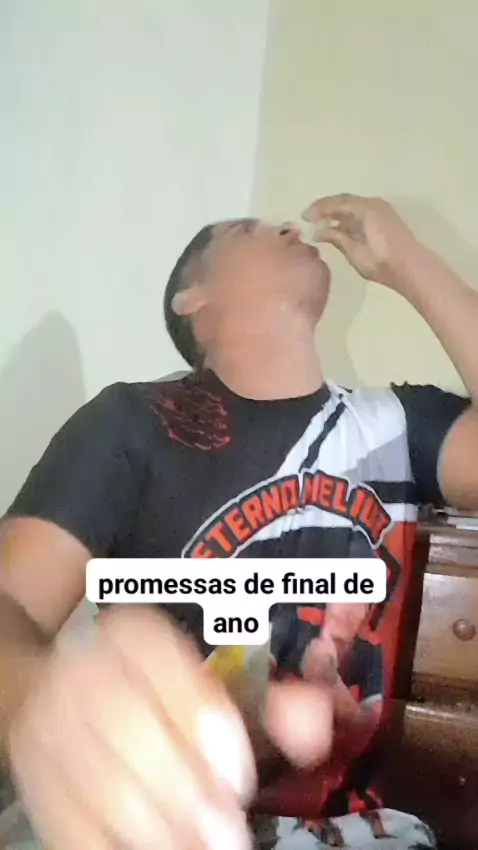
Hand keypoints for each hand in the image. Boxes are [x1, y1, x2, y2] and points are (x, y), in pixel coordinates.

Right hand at [9, 608, 332, 849]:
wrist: (60, 696)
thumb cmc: (159, 695)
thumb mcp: (218, 688)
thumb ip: (272, 703)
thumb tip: (314, 720)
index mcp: (131, 635)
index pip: (154, 657)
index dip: (197, 712)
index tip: (239, 773)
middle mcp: (82, 669)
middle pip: (126, 722)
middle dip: (183, 784)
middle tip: (230, 831)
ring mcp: (50, 724)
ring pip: (98, 778)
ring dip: (156, 824)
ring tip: (203, 848)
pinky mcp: (36, 775)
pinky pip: (70, 816)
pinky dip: (114, 843)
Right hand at [302, 194, 419, 287]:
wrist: (411, 268)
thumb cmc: (381, 261)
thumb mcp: (354, 251)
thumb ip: (336, 237)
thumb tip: (319, 232)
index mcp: (365, 208)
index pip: (336, 202)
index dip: (318, 209)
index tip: (304, 217)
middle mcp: (373, 204)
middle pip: (345, 201)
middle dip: (326, 209)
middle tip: (310, 219)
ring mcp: (381, 210)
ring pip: (353, 207)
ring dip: (337, 214)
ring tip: (322, 225)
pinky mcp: (385, 220)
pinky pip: (361, 213)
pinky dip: (348, 218)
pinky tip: (340, 229)